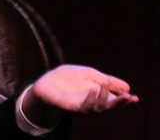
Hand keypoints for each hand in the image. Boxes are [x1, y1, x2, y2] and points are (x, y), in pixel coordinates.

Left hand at [22, 64, 138, 126]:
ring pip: (97, 108)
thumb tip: (128, 87)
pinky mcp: (71, 105)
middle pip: (109, 106)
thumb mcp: (90, 74)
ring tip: (104, 86)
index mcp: (99, 95)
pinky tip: (93, 90)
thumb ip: (107, 80)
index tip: (134, 97)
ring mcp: (82, 104)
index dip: (124, 100)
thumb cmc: (70, 78)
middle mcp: (93, 102)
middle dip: (119, 103)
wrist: (48, 80)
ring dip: (103, 98)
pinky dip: (90, 99)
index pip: (114, 100)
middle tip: (128, 97)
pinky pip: (83, 106)